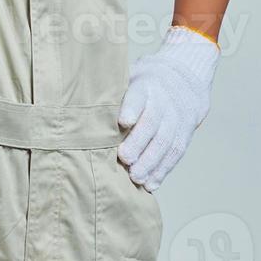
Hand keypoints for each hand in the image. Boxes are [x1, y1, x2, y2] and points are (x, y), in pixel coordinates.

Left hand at [117, 25, 219, 191]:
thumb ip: (111, 90)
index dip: (132, 108)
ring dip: (151, 162)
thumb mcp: (129, 76)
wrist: (183, 79)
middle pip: (153, 122)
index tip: (123, 121)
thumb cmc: (144, 83)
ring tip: (136, 177)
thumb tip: (76, 103)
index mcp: (145, 85)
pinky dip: (163, 170)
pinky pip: (176, 153)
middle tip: (124, 159)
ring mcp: (176, 118)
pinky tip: (151, 183)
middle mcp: (163, 101)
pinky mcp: (185, 133)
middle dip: (139, 142)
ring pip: (166, 141)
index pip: (139, 96)